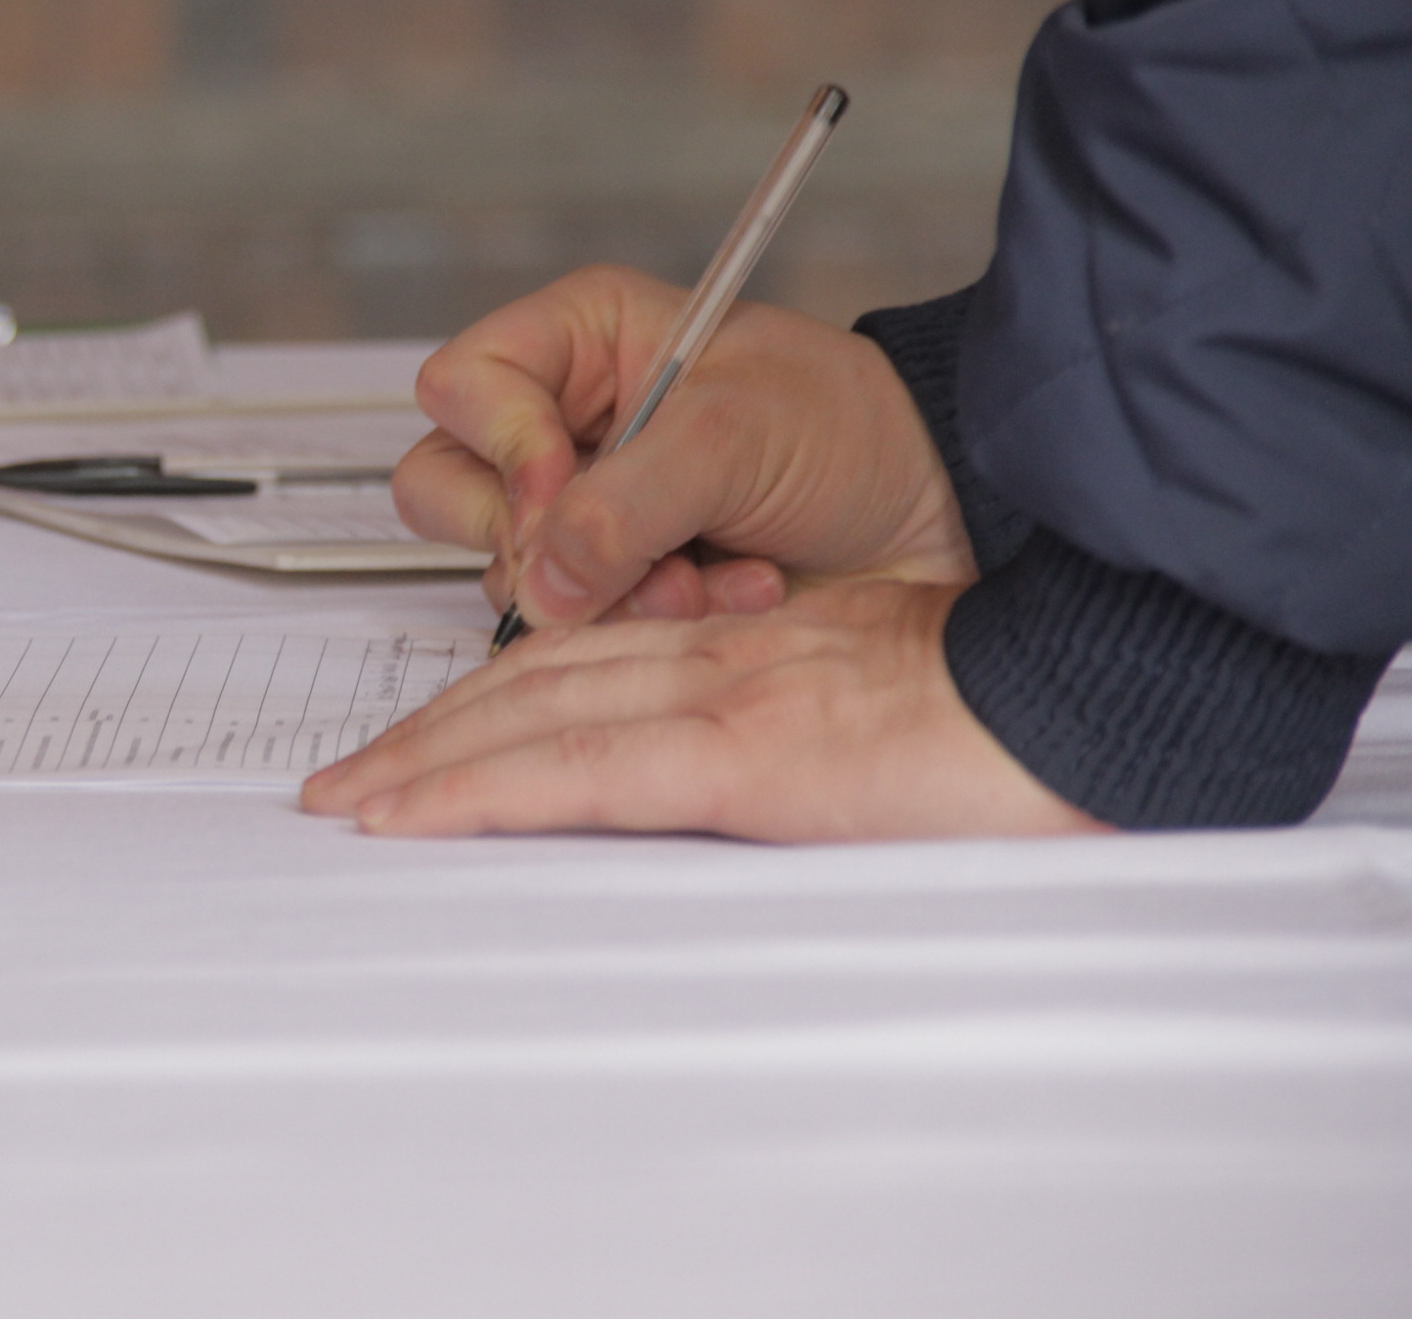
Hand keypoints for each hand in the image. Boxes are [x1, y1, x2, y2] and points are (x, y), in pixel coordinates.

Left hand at [302, 581, 1100, 841]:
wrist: (1106, 683)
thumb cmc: (1024, 703)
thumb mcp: (886, 701)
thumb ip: (805, 725)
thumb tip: (764, 772)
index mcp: (754, 644)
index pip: (589, 660)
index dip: (497, 695)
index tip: (434, 733)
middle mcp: (718, 656)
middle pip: (534, 682)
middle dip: (431, 730)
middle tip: (353, 776)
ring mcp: (723, 697)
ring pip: (530, 717)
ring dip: (423, 759)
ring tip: (351, 798)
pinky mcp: (741, 752)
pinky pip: (577, 770)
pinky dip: (478, 788)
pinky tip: (415, 812)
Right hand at [401, 265, 975, 627]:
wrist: (938, 518)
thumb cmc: (854, 431)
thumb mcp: (736, 435)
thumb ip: (627, 503)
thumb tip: (544, 575)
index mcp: (581, 343)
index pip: (462, 385)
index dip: (502, 444)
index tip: (564, 486)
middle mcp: (564, 427)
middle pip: (448, 487)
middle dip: (535, 539)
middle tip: (617, 558)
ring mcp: (582, 516)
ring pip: (507, 571)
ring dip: (606, 594)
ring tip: (704, 580)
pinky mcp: (611, 590)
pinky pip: (565, 627)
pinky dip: (643, 627)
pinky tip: (724, 599)